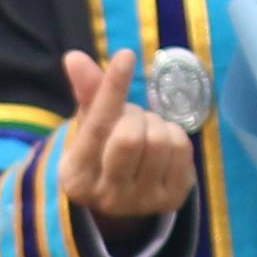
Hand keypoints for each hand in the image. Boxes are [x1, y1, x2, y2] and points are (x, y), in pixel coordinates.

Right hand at [52, 50, 197, 227]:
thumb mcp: (89, 126)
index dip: (113, 88)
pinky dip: (175, 135)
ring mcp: (141, 201)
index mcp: (77, 176)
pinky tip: (162, 144)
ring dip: (156, 124)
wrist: (124, 198)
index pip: (96, 126)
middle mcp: (106, 196)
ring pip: (160, 141)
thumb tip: (74, 57)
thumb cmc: (103, 151)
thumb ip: (87, 92)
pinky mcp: (171, 200)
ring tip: (145, 130)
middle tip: (130, 117)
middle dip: (135, 114)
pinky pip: (182, 150)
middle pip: (131, 136)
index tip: (126, 55)